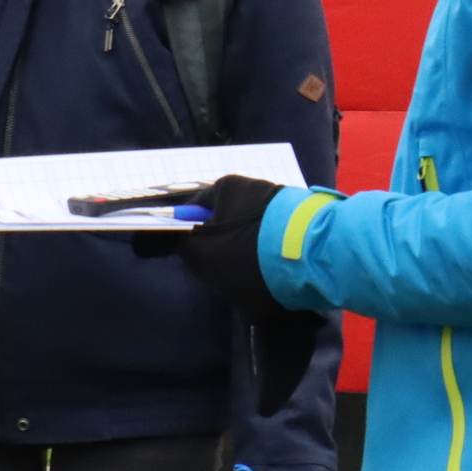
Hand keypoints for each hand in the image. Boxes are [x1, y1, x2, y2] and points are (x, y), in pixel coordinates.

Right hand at [132, 174, 325, 416]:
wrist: (321, 258)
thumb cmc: (250, 255)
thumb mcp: (202, 256)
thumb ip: (177, 246)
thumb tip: (151, 239)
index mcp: (225, 188)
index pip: (193, 211)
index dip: (188, 238)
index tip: (195, 261)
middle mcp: (256, 187)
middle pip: (227, 223)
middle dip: (226, 249)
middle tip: (228, 277)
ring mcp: (287, 202)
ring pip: (256, 233)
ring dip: (254, 255)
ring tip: (261, 284)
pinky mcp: (312, 220)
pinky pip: (282, 240)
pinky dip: (278, 256)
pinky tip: (283, 277)